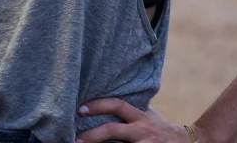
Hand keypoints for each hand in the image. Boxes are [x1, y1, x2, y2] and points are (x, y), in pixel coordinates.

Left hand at [75, 98, 192, 142]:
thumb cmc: (161, 128)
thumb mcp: (148, 114)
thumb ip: (131, 108)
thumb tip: (106, 98)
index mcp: (140, 116)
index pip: (117, 104)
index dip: (98, 105)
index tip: (80, 108)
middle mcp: (141, 130)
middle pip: (113, 130)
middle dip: (92, 135)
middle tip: (75, 140)